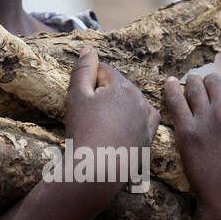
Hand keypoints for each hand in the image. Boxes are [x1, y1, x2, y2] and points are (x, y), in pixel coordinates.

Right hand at [63, 46, 159, 200]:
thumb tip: (89, 50)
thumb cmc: (83, 131)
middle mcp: (139, 99)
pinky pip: (146, 119)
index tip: (73, 93)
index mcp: (122, 86)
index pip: (101, 71)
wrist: (97, 170)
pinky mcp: (147, 138)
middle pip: (116, 86)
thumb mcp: (77, 96)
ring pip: (130, 102)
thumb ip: (83, 69)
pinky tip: (126, 121)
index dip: (84, 79)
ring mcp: (145, 119)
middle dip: (100, 92)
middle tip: (83, 111)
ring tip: (98, 121)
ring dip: (116, 105)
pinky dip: (136, 117)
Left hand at [164, 62, 220, 219]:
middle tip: (206, 93)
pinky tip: (169, 83)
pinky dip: (170, 88)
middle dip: (210, 85)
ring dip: (192, 83)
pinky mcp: (187, 132)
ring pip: (194, 86)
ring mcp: (206, 119)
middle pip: (214, 80)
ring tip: (190, 86)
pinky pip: (175, 101)